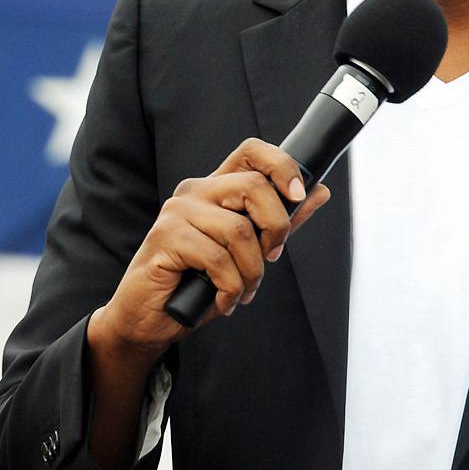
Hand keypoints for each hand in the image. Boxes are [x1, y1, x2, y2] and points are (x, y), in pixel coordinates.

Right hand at [99, 137, 330, 357]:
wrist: (149, 318)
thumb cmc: (194, 284)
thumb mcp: (245, 253)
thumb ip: (276, 223)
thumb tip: (319, 191)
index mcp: (215, 189)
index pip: (251, 151)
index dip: (282, 166)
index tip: (298, 196)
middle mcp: (195, 192)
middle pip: (254, 185)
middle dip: (276, 229)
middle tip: (269, 258)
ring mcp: (177, 212)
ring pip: (239, 230)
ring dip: (252, 272)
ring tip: (241, 291)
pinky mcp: (166, 237)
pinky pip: (218, 258)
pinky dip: (230, 287)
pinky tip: (222, 300)